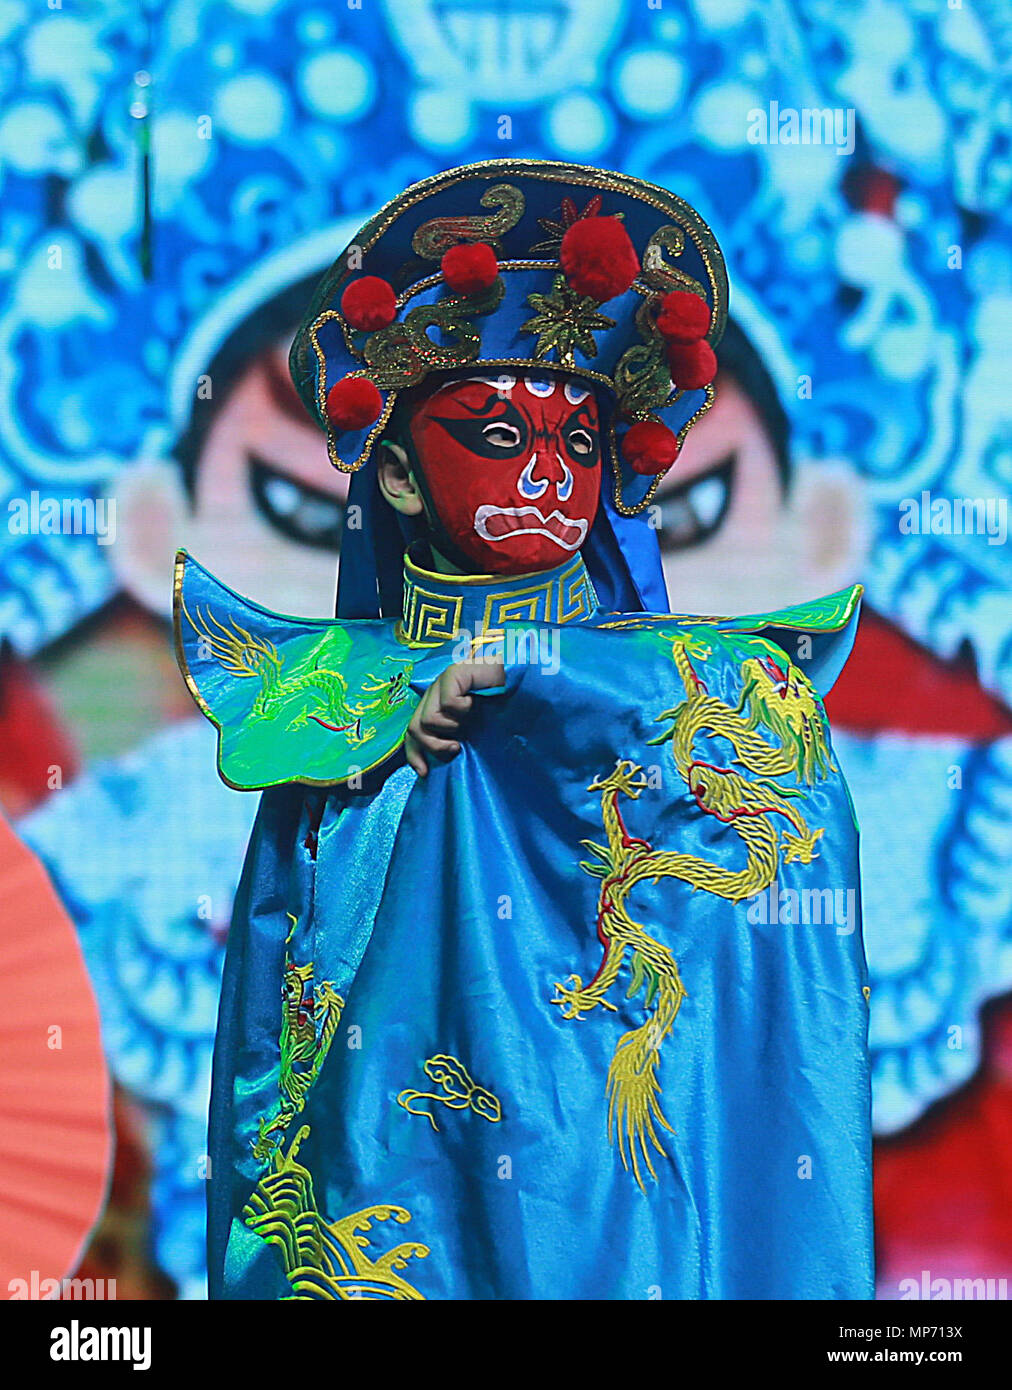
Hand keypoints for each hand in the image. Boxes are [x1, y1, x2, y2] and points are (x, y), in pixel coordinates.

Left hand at [405, 660, 504, 776]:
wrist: (520, 679)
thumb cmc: (502, 706)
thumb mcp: (474, 731)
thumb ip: (457, 740)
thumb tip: (435, 767)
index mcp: (436, 707)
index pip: (413, 732)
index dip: (414, 754)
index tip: (424, 773)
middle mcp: (435, 694)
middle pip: (414, 728)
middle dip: (434, 746)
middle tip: (456, 748)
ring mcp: (442, 682)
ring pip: (428, 720)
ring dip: (451, 727)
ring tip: (469, 720)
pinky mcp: (453, 674)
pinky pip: (448, 704)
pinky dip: (464, 709)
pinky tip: (475, 702)